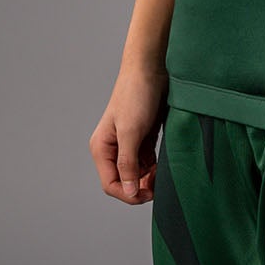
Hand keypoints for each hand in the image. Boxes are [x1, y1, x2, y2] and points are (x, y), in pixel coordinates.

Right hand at [89, 68, 167, 204]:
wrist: (151, 69)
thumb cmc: (136, 95)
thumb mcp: (131, 132)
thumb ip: (128, 163)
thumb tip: (128, 191)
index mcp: (102, 148)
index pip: (111, 184)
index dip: (128, 194)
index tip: (148, 193)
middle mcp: (112, 148)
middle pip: (124, 182)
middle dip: (140, 187)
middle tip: (158, 184)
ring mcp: (128, 144)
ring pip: (136, 174)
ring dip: (149, 178)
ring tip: (162, 173)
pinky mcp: (143, 139)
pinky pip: (147, 163)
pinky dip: (154, 168)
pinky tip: (163, 164)